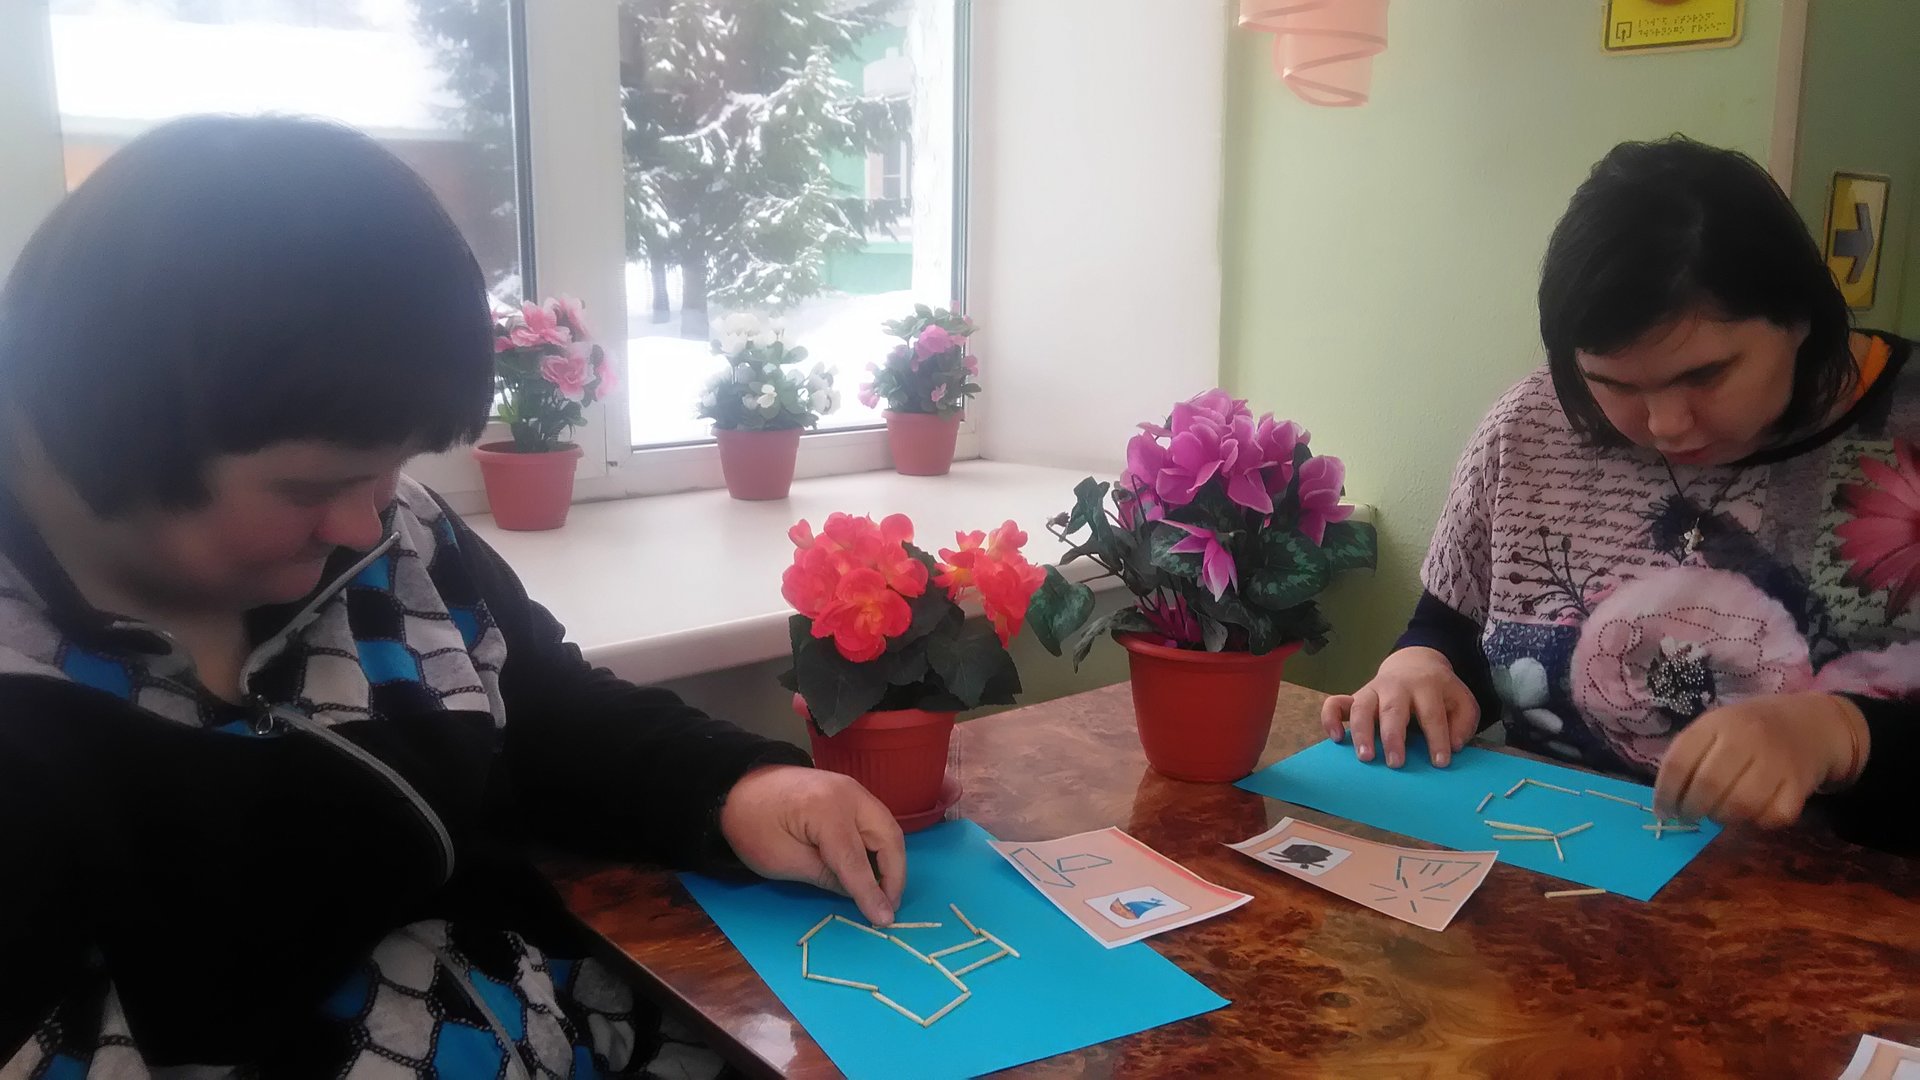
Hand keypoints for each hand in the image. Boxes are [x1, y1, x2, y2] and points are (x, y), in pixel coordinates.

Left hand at [718, 765, 905, 924]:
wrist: (737, 788)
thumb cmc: (752, 826)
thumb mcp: (783, 860)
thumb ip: (826, 876)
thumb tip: (861, 894)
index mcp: (826, 810)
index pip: (857, 859)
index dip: (871, 892)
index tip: (884, 920)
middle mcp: (849, 794)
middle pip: (888, 837)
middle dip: (894, 875)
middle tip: (888, 907)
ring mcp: (853, 789)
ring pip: (888, 828)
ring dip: (891, 861)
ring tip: (883, 893)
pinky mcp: (851, 793)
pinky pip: (876, 822)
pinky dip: (881, 847)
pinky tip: (873, 869)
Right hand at [1320, 647, 1478, 767]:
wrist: (1415, 662)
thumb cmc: (1439, 691)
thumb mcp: (1462, 701)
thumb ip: (1463, 723)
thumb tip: (1453, 745)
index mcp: (1426, 686)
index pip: (1431, 714)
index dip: (1436, 738)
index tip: (1440, 763)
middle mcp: (1397, 687)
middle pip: (1392, 709)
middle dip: (1393, 737)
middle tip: (1396, 764)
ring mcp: (1372, 690)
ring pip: (1361, 707)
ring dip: (1361, 732)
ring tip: (1365, 757)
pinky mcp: (1355, 696)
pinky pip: (1335, 703)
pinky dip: (1330, 719)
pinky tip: (1336, 739)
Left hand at [1653, 693, 1867, 827]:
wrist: (1810, 724)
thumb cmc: (1748, 729)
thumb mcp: (1714, 727)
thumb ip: (1689, 756)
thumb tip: (1666, 802)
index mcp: (1717, 722)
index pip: (1679, 762)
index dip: (1665, 793)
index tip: (1663, 811)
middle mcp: (1747, 738)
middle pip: (1708, 785)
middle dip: (1692, 809)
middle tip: (1690, 815)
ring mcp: (1777, 761)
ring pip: (1740, 805)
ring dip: (1722, 818)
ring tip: (1719, 812)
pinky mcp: (1801, 784)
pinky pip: (1773, 816)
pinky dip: (1758, 822)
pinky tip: (1752, 812)